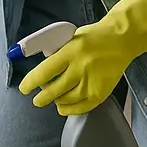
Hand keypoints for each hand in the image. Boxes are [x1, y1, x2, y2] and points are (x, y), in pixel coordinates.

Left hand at [18, 0, 146, 115]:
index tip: (24, 88)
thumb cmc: (94, 37)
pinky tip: (64, 107)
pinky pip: (83, 106)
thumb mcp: (71, 38)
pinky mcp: (102, 91)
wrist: (122, 39)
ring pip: (67, 100)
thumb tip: (41, 69)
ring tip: (53, 99)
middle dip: (42, 97)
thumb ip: (58, 53)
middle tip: (37, 99)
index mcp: (71, 51)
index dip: (31, 82)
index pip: (45, 71)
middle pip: (54, 90)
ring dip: (56, 102)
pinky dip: (71, 109)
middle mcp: (81, 67)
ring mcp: (92, 81)